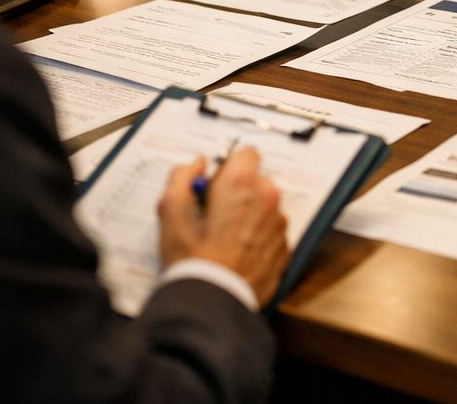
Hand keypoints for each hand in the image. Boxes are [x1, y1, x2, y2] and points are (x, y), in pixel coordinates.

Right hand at [158, 147, 290, 307]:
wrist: (213, 303)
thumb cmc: (192, 260)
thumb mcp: (171, 213)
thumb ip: (181, 177)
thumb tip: (197, 163)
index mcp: (241, 185)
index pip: (246, 153)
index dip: (228, 167)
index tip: (216, 184)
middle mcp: (267, 199)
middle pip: (256, 180)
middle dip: (238, 192)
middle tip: (215, 215)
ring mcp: (279, 224)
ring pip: (265, 206)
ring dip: (249, 214)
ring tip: (225, 238)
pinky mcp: (285, 246)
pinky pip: (271, 230)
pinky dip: (258, 236)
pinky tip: (238, 252)